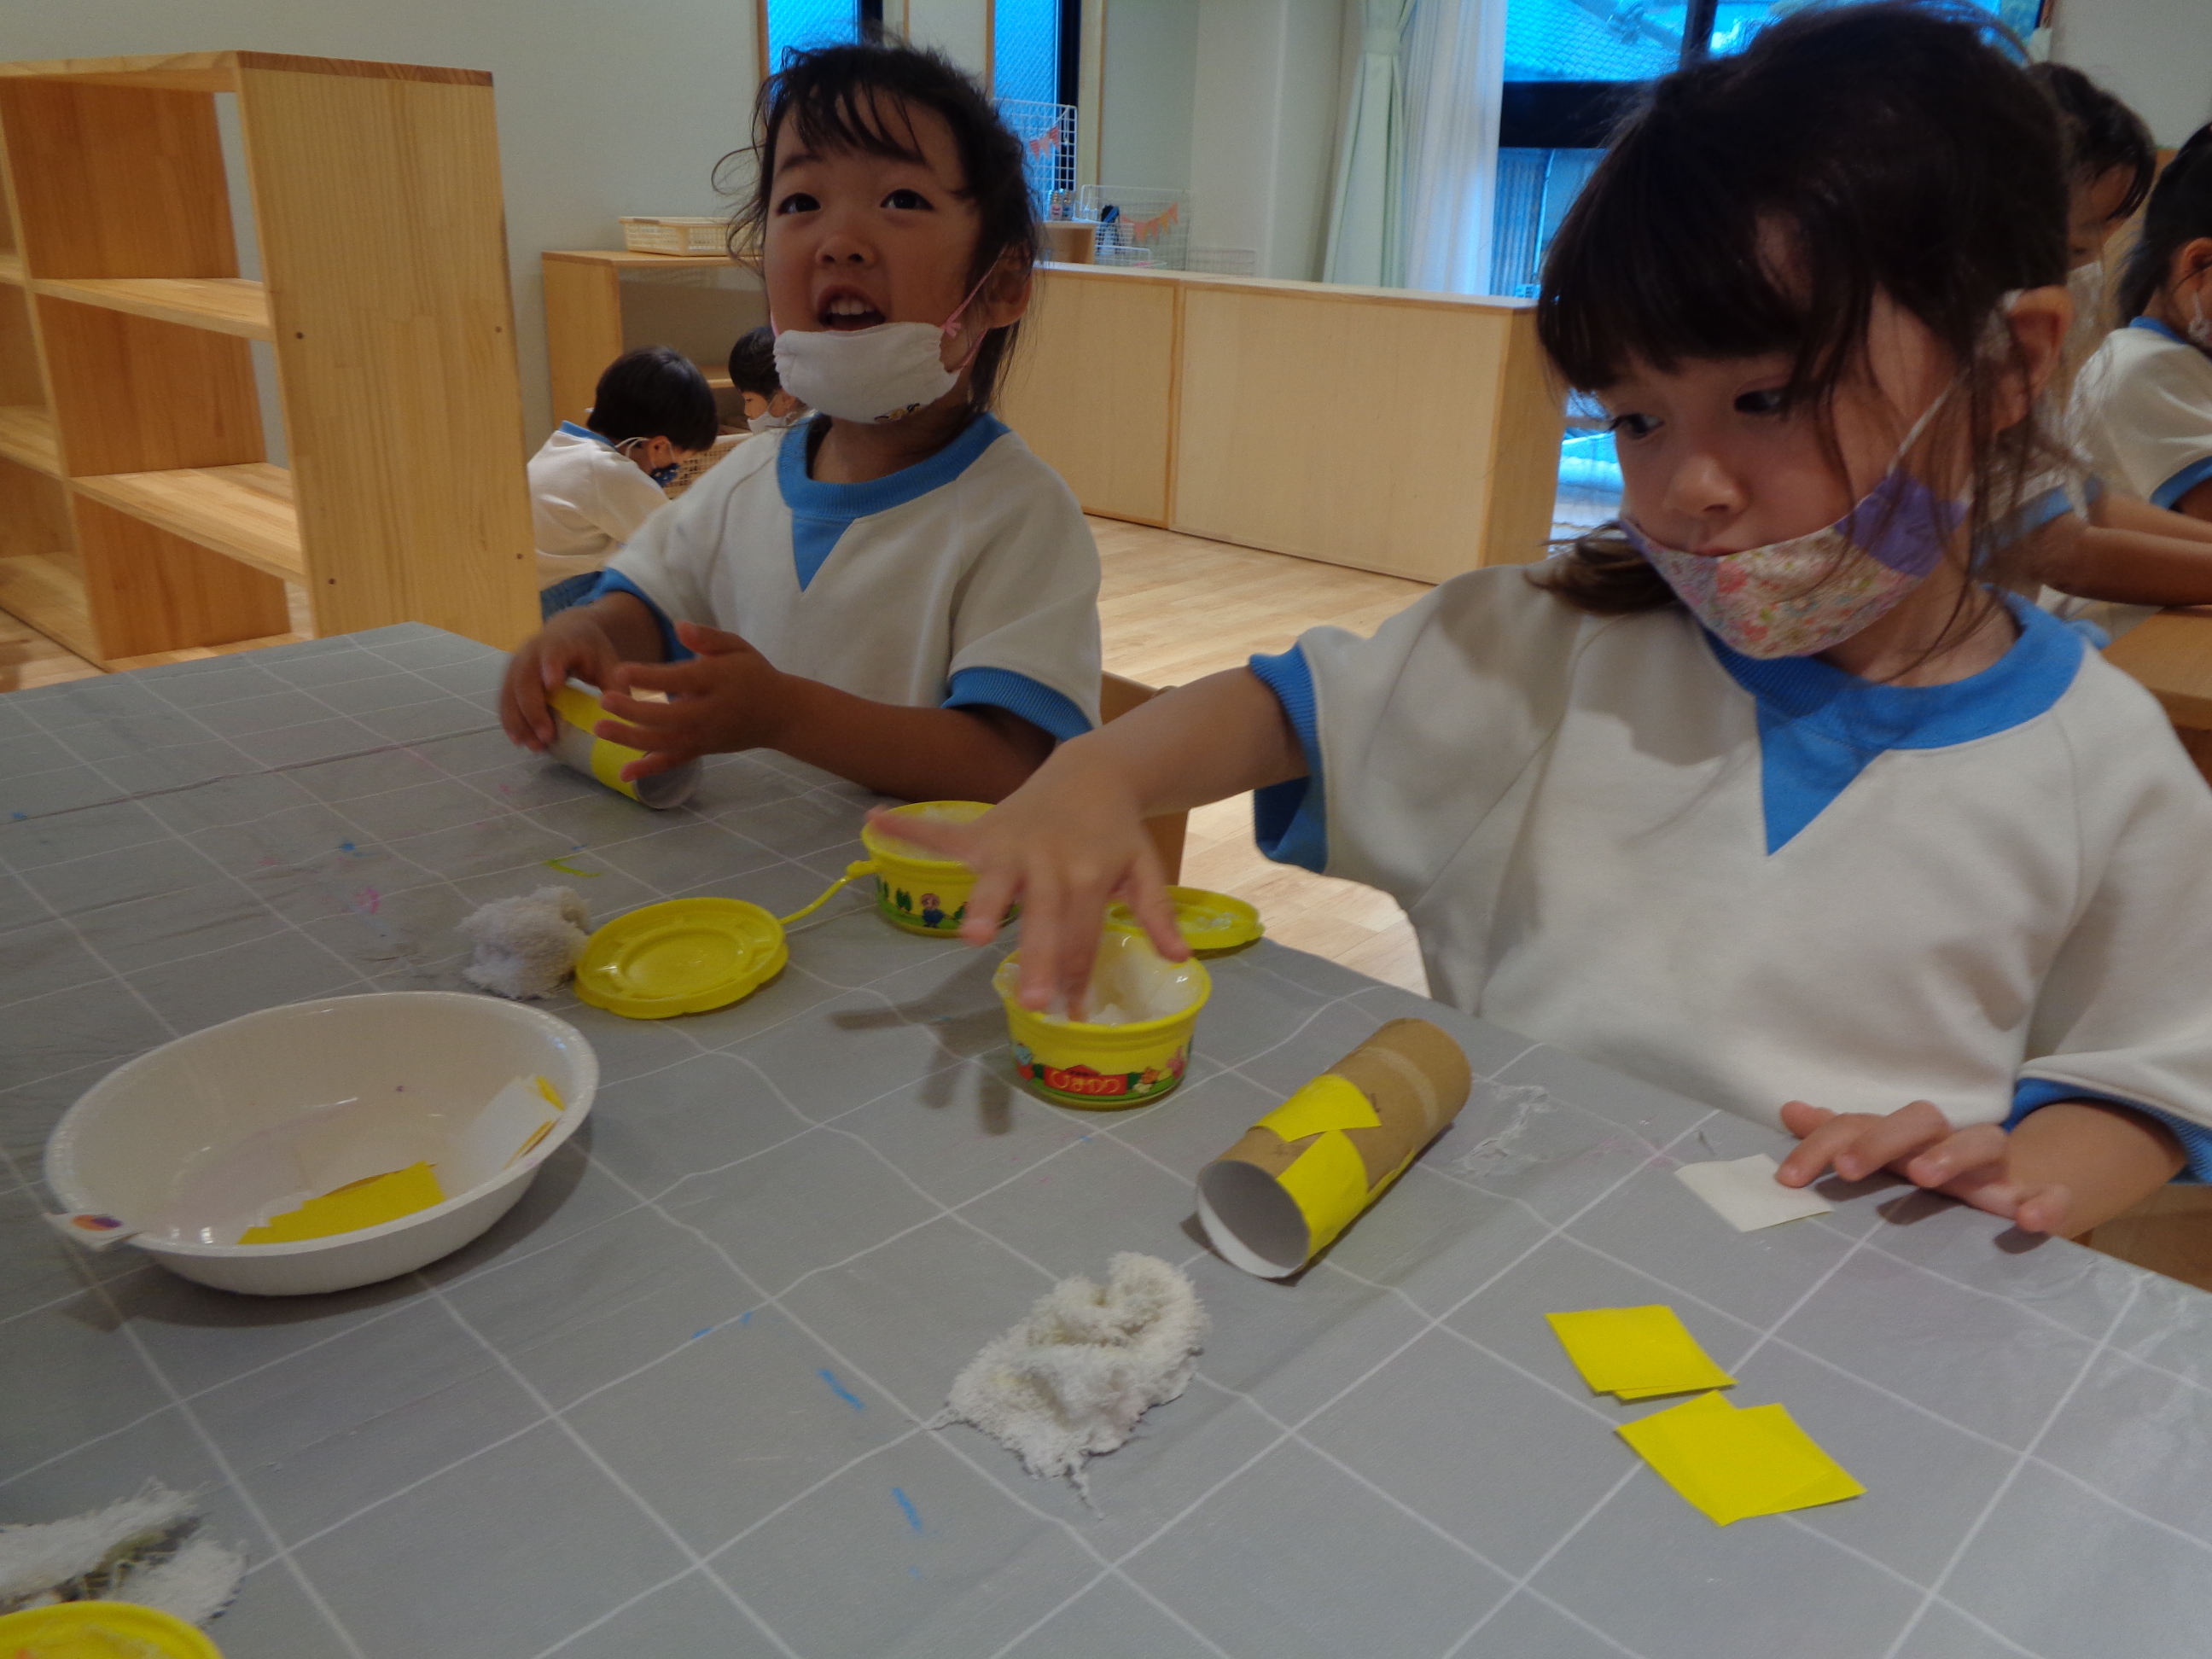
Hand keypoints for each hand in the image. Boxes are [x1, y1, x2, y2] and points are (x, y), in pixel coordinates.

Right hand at [501, 609, 625, 750]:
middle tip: (546, 737)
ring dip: (518, 721)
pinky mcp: (510, 677)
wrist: (568, 631)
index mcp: (561, 642)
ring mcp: (517, 663)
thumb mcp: (608, 662)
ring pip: (509, 692)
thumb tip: (624, 718)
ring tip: (533, 746)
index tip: (553, 686)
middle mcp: (533, 650)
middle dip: (533, 709)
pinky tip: (520, 740)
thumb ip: (616, 686)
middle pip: (524, 679)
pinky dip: (510, 721)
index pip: (553, 652)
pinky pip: (505, 700)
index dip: (551, 666)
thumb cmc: (592, 650)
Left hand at [592, 621, 787, 778]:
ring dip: (631, 738)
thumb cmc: (754, 674)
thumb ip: (708, 637)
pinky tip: (623, 775)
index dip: (649, 677)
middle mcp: (709, 712)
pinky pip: (673, 762)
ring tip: (600, 728)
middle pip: (667, 716)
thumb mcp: (737, 647)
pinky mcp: (702, 750)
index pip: (679, 679)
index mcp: (716, 681)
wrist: (781, 714)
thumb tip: (679, 626)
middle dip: (634, 710)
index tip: (621, 671)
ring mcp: (704, 736)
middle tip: (604, 699)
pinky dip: (649, 769)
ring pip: (664, 741)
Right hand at [873, 762, 1187, 1012]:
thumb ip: (1157, 913)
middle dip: (1041, 961)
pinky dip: (909, 829)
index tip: (1070, 1016)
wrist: (1093, 771)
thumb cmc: (1115, 831)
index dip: (1077, 978)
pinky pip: (944, 833)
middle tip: (1036, 1002)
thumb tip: (1180, 960)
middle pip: (1045, 921)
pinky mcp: (985, 832)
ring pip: (994, 883)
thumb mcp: (1144, 868)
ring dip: (984, 907)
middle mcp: (1050, 864)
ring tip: (973, 936)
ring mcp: (1014, 847)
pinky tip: (873, 823)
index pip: (1084, 936)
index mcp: (1090, 876)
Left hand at [1776, 1098, 2072, 1234]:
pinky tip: (2029, 1221)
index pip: (1862, 1123)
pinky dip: (2046, 1202)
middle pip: (1923, 1118)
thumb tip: (1790, 1110)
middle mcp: (1950, 1143)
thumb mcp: (1888, 1154)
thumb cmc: (1937, 1169)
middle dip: (1884, 1138)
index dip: (1824, 1144)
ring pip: (1986, 1139)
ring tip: (1925, 1176)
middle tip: (1852, 1169)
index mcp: (1907, 1136)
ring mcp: (1996, 1168)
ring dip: (1953, 1153)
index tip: (1789, 1178)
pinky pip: (2052, 1192)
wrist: (2020, 1185)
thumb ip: (1841, 1137)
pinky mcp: (2036, 1196)